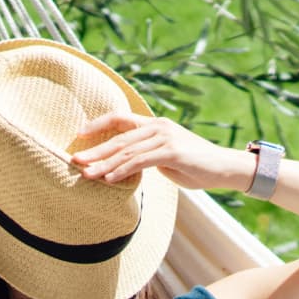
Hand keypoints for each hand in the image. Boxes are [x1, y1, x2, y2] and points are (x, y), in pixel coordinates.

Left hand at [69, 113, 250, 191]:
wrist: (224, 168)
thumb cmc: (195, 165)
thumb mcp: (166, 157)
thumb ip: (146, 155)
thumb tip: (126, 165)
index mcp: (154, 125)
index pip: (120, 119)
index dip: (98, 125)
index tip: (78, 135)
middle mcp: (158, 127)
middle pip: (119, 138)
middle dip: (95, 150)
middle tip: (74, 160)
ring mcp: (165, 138)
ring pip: (127, 151)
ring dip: (105, 164)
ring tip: (87, 174)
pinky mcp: (172, 152)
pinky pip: (141, 161)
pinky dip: (123, 171)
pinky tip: (110, 179)